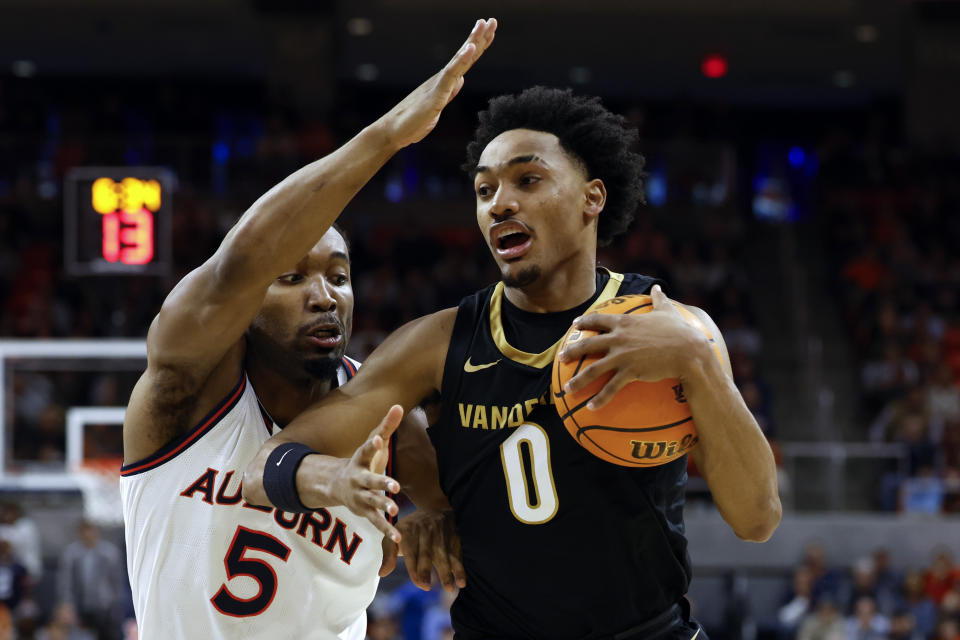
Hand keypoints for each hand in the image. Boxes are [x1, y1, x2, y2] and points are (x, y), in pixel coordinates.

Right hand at [331, 406, 403, 541]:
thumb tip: (400, 405)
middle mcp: (359, 478)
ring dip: (383, 505)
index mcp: (361, 459)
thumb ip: (387, 426)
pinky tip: (398, 538)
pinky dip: (387, 530)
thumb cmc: (362, 460)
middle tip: (395, 485)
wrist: (336, 484)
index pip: (367, 449)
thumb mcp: (373, 442)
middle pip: (370, 480)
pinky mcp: (364, 511)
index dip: (373, 444)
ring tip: (394, 509)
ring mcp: (360, 496)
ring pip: (372, 502)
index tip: (379, 439)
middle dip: (381, 482)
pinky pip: (376, 522)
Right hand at [379, 18, 496, 148]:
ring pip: (459, 60)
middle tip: (491, 20)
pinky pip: (450, 75)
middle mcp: (442, 79)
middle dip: (479, 37)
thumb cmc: (413, 121)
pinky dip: (461, 61)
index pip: (465, 62)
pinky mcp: (435, 95)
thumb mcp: (438, 106)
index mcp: (445, 83)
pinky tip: (471, 49)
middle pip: (464, 55)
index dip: (478, 46)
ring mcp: (438, 85)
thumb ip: (449, 92)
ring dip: (472, 42)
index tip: (489, 30)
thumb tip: (461, 80)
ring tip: (482, 25)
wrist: (393, 131)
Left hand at [379, 509, 464, 591]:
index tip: (419, 584)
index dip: (414, 568)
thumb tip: (382, 573)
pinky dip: (460, 567)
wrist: (434, 509)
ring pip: (444, 554)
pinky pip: (457, 553)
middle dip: (427, 570)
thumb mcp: (395, 537)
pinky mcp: (454, 536)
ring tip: (449, 588)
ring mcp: (441, 533)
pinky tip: (462, 581)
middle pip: (427, 553)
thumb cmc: (410, 531)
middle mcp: (425, 531)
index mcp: (409, 531)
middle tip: (427, 587)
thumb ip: (388, 555)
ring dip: (447, 572)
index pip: (411, 552)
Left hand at [558, 285, 707, 408]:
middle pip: (588, 345)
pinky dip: (600, 398)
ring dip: (578, 380)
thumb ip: (659, 299)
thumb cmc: (680, 331)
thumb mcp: (668, 311)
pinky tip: (591, 407)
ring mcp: (622, 356)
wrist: (689, 351)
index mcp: (625, 322)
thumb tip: (658, 286)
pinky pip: (611, 387)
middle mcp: (619, 338)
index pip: (598, 320)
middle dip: (571, 351)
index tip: (574, 325)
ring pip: (593, 369)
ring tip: (567, 389)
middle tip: (560, 357)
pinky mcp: (630, 372)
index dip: (584, 322)